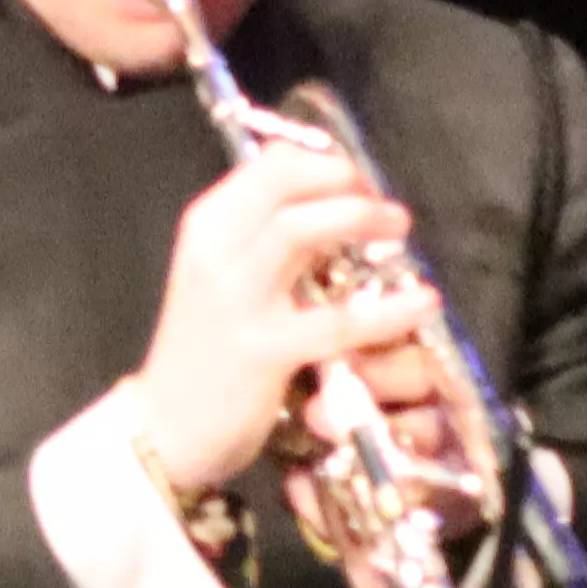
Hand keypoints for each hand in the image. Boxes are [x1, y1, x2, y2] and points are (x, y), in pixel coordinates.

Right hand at [119, 142, 427, 496]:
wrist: (165, 425)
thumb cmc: (204, 349)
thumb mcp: (222, 278)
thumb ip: (264, 242)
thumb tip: (333, 210)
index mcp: (205, 228)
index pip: (265, 165)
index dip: (322, 162)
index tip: (357, 178)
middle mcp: (214, 252)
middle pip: (282, 184)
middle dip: (344, 181)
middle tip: (386, 205)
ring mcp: (236, 300)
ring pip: (298, 231)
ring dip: (358, 219)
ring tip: (400, 228)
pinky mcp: (264, 350)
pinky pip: (335, 321)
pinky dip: (387, 309)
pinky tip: (422, 302)